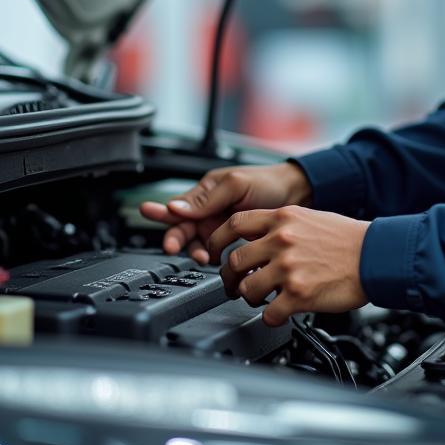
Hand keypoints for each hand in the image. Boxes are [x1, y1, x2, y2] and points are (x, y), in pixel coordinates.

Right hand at [138, 162, 311, 263]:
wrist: (297, 195)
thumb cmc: (268, 182)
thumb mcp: (236, 184)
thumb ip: (207, 199)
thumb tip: (176, 207)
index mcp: (206, 192)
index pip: (177, 205)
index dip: (161, 212)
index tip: (148, 214)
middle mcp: (209, 211)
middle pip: (182, 229)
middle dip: (175, 239)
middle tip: (173, 247)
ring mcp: (220, 228)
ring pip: (197, 244)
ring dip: (195, 251)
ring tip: (203, 256)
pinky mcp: (233, 242)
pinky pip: (216, 254)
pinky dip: (214, 260)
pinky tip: (216, 262)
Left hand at [208, 206, 369, 326]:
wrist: (374, 255)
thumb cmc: (346, 239)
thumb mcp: (309, 218)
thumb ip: (281, 225)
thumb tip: (256, 237)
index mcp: (283, 218)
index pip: (235, 224)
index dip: (217, 240)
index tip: (214, 251)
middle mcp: (282, 240)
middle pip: (235, 260)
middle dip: (229, 277)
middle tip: (233, 284)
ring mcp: (288, 267)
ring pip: (247, 288)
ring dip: (249, 298)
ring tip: (259, 299)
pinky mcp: (298, 294)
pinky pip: (269, 313)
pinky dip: (270, 317)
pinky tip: (278, 314)